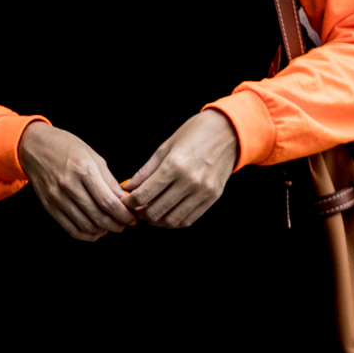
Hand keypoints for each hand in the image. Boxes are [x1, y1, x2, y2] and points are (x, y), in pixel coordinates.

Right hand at [18, 120, 134, 241]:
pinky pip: (70, 228)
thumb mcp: (93, 156)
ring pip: (86, 225)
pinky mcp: (49, 206)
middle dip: (117, 225)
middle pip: (98, 216)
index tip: (131, 217)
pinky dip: (86, 235)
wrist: (35, 146)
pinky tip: (95, 231)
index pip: (109, 202)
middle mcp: (69, 185)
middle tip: (124, 224)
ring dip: (103, 230)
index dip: (124, 214)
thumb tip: (123, 200)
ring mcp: (57, 198)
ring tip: (111, 226)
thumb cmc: (66, 147)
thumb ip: (109, 180)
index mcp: (83, 170)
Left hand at [123, 110, 239, 229]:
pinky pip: (188, 220)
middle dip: (140, 214)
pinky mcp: (212, 198)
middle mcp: (189, 181)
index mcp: (174, 166)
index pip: (143, 195)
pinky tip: (166, 214)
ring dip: (156, 221)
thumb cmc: (194, 134)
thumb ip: (145, 171)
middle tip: (135, 209)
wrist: (228, 131)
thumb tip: (128, 187)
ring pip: (171, 220)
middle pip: (155, 211)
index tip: (125, 201)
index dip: (129, 202)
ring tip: (149, 213)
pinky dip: (173, 221)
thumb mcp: (165, 147)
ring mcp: (203, 192)